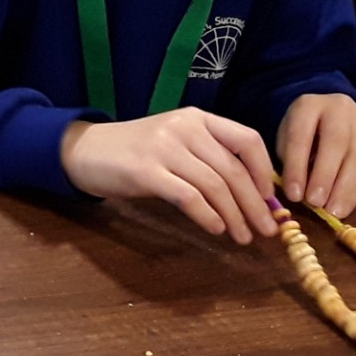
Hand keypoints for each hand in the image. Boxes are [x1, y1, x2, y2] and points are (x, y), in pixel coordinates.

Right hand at [60, 109, 279, 243]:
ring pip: (215, 185)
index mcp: (197, 118)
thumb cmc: (134, 152)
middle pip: (234, 169)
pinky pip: (189, 197)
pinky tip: (217, 229)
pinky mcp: (146, 172)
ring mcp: (165, 148)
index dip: (265, 172)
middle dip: (255, 204)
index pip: (247, 140)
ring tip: (243, 237)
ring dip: (235, 216)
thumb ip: (207, 157)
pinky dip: (208, 216)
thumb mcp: (175, 143)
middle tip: (267, 230)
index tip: (271, 199)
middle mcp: (184, 128)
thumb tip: (250, 192)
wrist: (84, 151)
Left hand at [276, 93, 355, 219]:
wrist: (330, 114)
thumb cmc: (302, 133)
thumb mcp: (286, 139)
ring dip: (345, 188)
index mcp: (308, 105)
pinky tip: (347, 205)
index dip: (297, 167)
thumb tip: (297, 194)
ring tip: (334, 211)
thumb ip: (289, 161)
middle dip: (325, 176)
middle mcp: (339, 108)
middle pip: (336, 143)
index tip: (293, 195)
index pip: (301, 136)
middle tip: (316, 203)